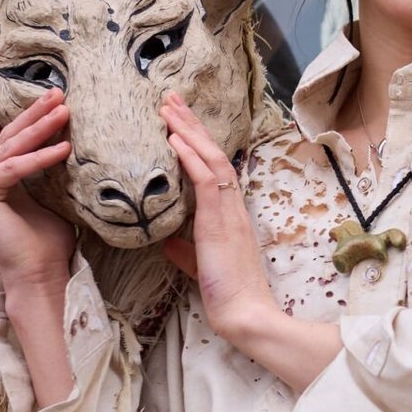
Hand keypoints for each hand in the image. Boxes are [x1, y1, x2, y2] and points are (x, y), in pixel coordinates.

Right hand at [0, 54, 75, 294]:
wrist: (42, 275)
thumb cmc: (49, 241)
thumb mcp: (54, 192)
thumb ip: (50, 164)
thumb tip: (69, 134)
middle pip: (6, 132)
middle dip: (32, 110)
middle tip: (58, 90)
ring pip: (11, 147)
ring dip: (40, 127)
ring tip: (65, 110)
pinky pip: (13, 169)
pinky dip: (40, 158)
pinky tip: (64, 148)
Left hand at [160, 92, 272, 343]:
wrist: (244, 312)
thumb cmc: (227, 293)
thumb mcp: (199, 266)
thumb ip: (185, 251)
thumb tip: (167, 243)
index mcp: (229, 212)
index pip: (213, 166)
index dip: (195, 140)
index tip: (177, 119)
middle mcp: (232, 204)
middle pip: (213, 151)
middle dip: (190, 123)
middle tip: (170, 98)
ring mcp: (228, 210)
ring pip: (210, 157)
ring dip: (188, 130)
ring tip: (168, 107)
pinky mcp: (220, 220)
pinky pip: (206, 178)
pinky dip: (189, 155)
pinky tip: (173, 138)